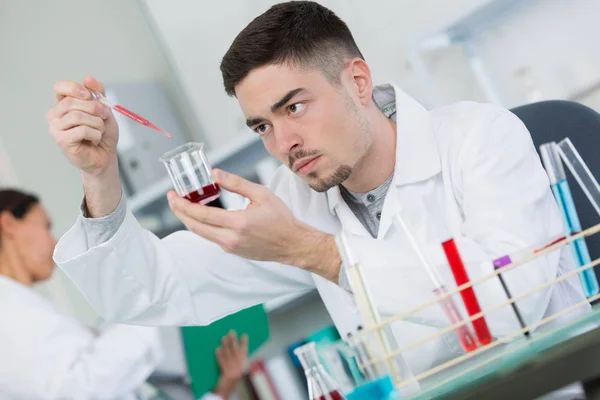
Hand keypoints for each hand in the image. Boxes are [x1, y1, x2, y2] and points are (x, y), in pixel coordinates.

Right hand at [47, 76, 118, 175]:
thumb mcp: (104, 109)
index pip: (59, 87)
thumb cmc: (102, 133)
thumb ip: (97, 93)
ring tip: (100, 130)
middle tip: (105, 115)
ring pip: (76, 116)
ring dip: (96, 122)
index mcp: (63, 104)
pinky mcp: (62, 141)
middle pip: (70, 102)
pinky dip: (95, 134)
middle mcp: (55, 115)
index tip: (89, 94)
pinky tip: (95, 139)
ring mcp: (56, 128)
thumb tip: (88, 78)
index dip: (74, 88)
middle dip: (94, 107)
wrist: (105, 155)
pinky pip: (81, 130)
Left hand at [167, 169, 340, 280]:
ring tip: (183, 205)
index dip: (183, 204)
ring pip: (201, 233)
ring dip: (189, 219)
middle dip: (179, 212)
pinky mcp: (232, 250)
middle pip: (195, 226)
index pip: (201, 215)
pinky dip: (202, 225)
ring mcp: (230, 247)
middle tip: (171, 199)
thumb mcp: (261, 194)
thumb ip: (236, 183)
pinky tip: (201, 214)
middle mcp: (230, 238)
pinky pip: (211, 237)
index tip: (172, 195)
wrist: (292, 244)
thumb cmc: (281, 218)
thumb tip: (214, 173)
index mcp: (238, 223)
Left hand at [213, 331, 247, 398]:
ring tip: (223, 337)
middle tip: (232, 331)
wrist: (231, 380)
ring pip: (227, 351)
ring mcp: (230, 362)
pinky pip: (220, 358)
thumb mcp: (242, 362)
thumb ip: (241, 354)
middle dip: (233, 339)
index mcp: (243, 359)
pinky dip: (219, 353)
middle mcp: (237, 360)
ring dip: (225, 344)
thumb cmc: (238, 370)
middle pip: (235, 347)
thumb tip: (239, 342)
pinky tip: (217, 348)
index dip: (244, 341)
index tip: (244, 335)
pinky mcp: (223, 365)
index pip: (245, 348)